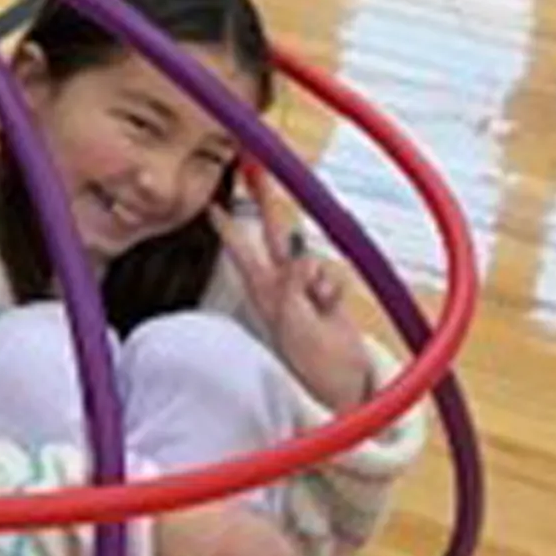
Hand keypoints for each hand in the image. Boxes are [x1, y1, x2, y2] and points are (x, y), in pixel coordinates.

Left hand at [212, 180, 370, 415]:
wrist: (344, 384)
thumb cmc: (311, 362)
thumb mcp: (293, 321)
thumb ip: (294, 284)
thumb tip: (302, 255)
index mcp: (261, 291)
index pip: (239, 249)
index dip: (226, 224)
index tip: (211, 202)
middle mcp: (279, 284)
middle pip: (273, 233)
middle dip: (266, 203)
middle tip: (256, 171)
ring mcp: (305, 287)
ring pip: (311, 256)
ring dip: (319, 277)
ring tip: (319, 307)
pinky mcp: (328, 293)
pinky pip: (333, 272)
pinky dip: (335, 288)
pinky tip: (331, 309)